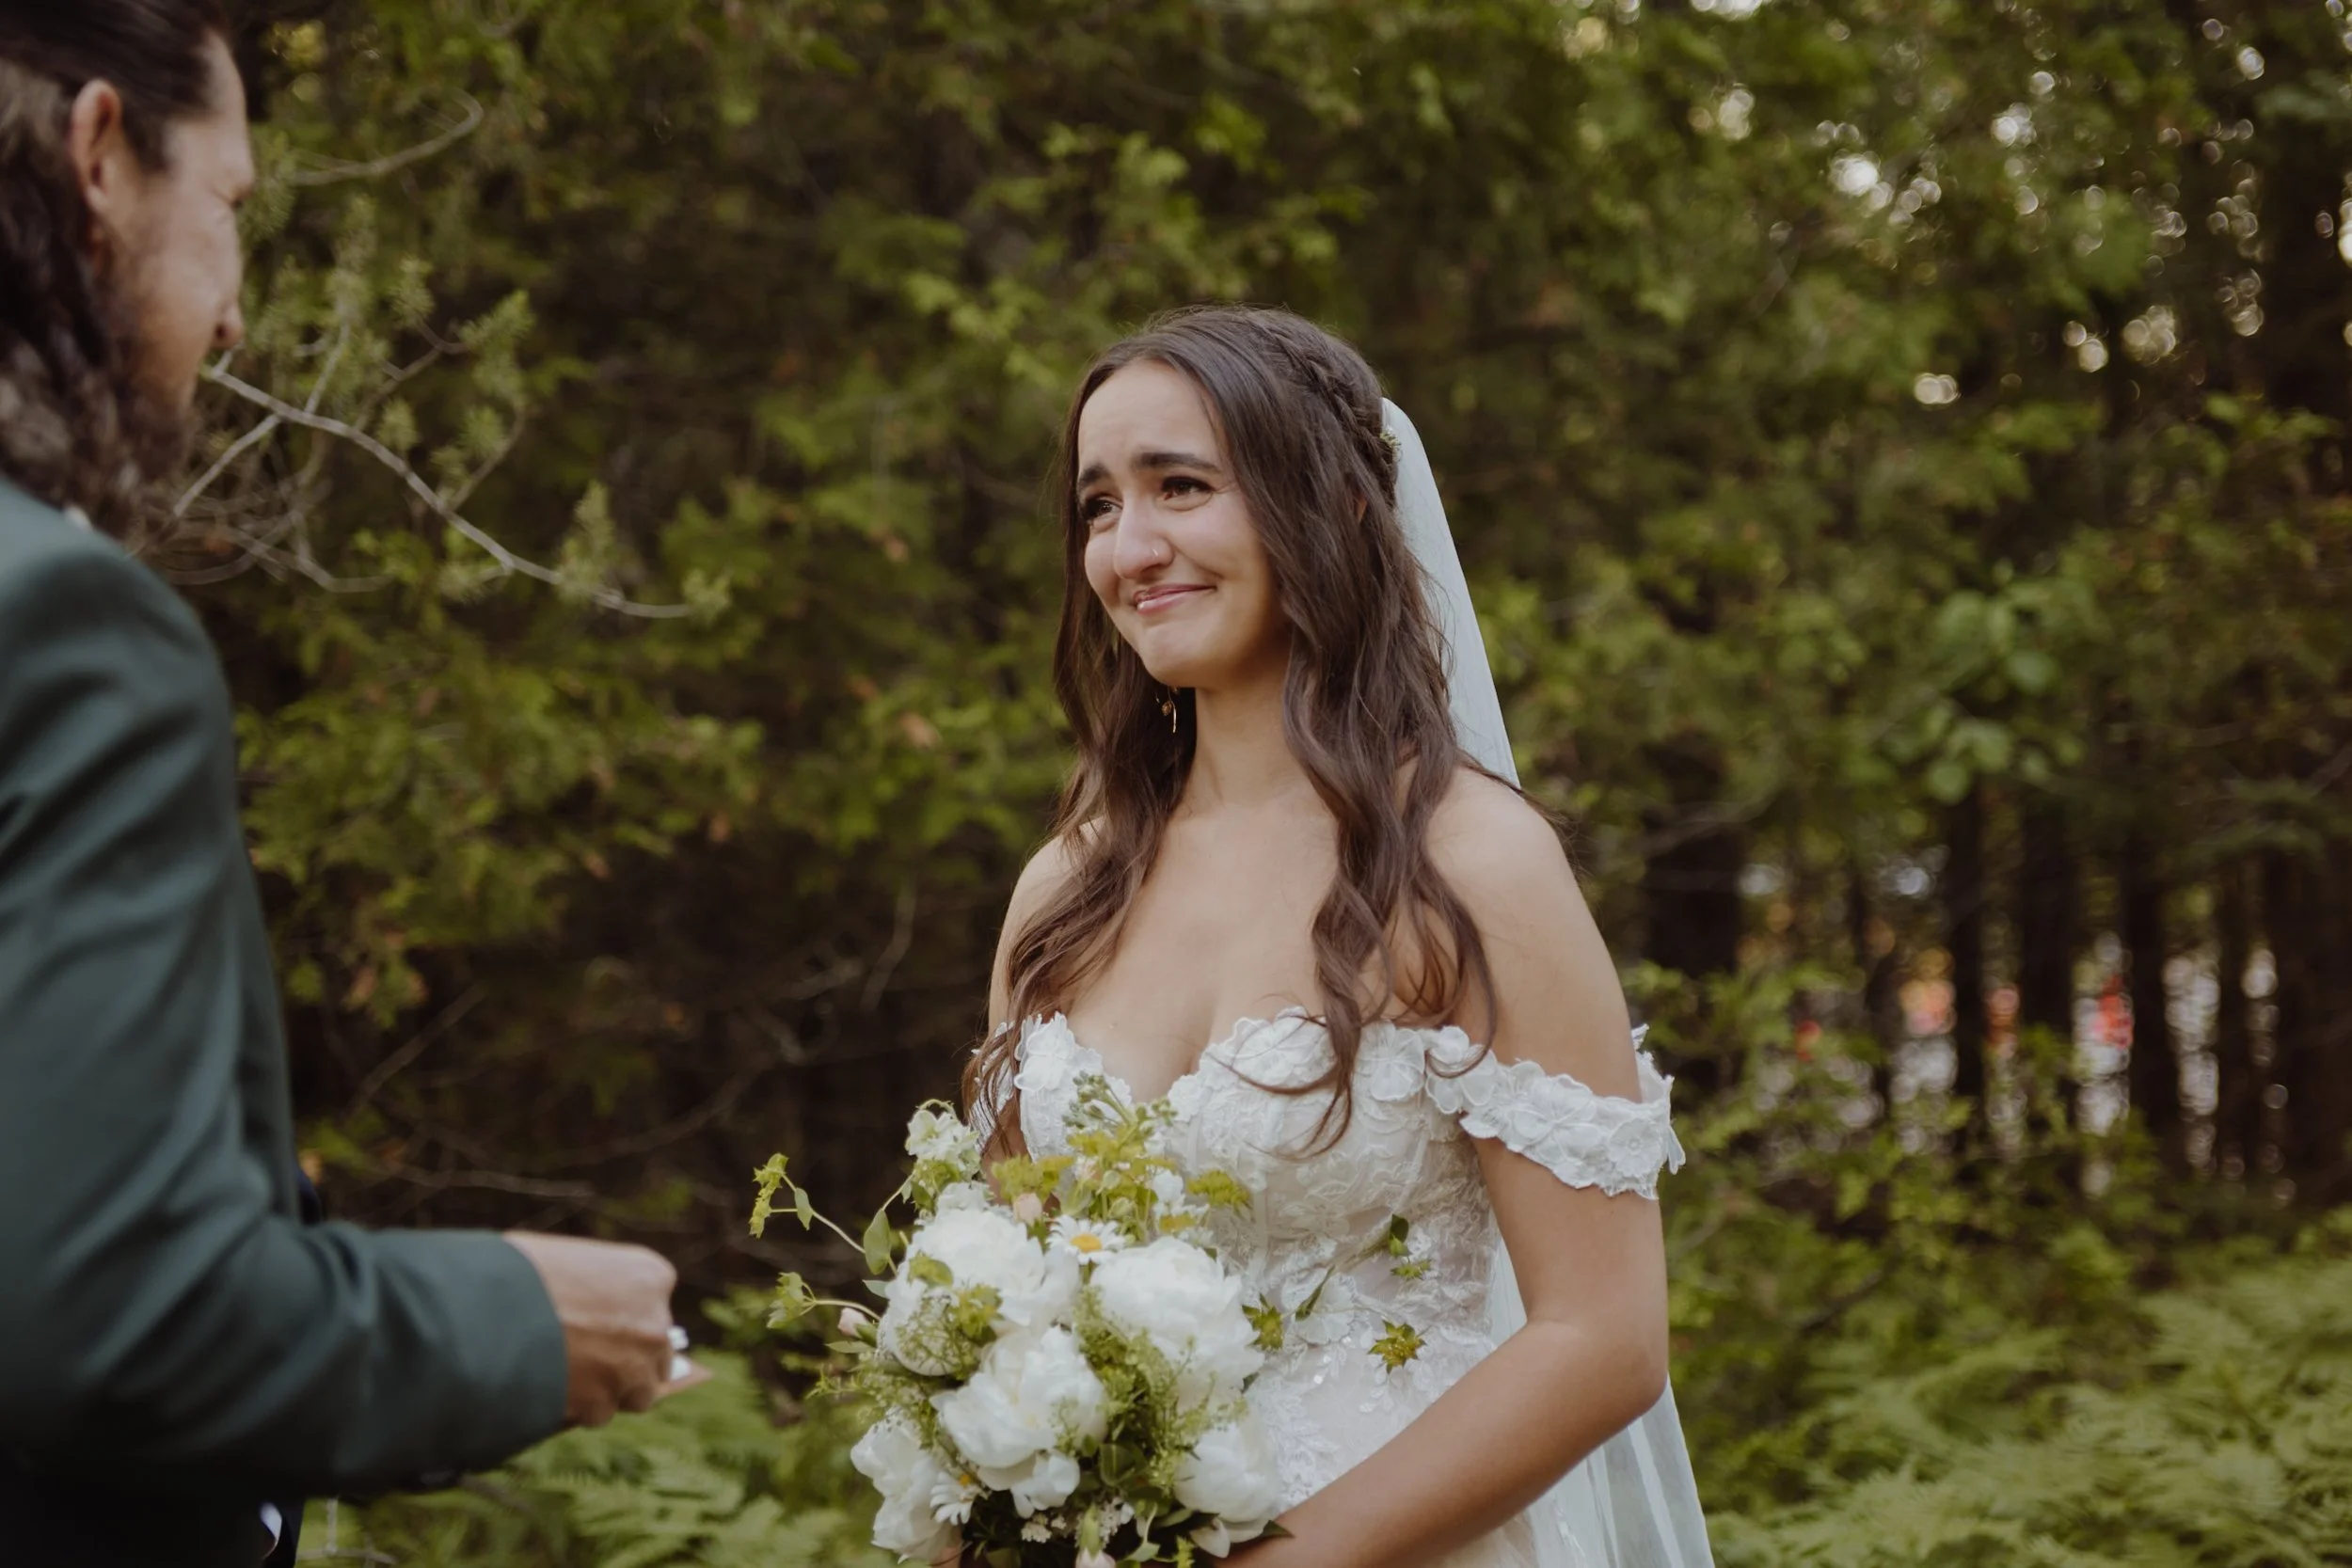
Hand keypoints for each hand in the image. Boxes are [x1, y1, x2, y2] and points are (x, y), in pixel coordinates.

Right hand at [502, 1230, 681, 1425]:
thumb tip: (591, 1306)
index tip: (605, 1323)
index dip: (628, 1317)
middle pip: (657, 1354)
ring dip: (611, 1390)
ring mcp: (633, 1367)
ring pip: (637, 1392)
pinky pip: (600, 1414)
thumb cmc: (520, 1270)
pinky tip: (554, 1389)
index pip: (656, 1305)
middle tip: (593, 1357)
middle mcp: (654, 1323)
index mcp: (650, 1277)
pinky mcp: (604, 1403)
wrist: (488, 1310)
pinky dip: (580, 1409)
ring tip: (573, 1379)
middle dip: (630, 1359)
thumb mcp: (571, 1259)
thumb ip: (596, 1285)